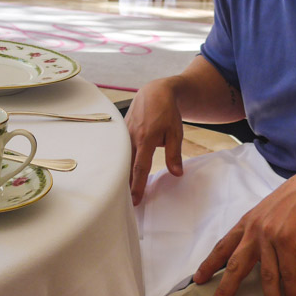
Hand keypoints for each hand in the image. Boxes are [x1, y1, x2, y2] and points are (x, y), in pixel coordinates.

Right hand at [125, 78, 184, 204]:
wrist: (155, 92)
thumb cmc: (167, 112)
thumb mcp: (176, 132)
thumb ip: (174, 154)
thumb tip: (176, 174)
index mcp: (147, 138)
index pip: (140, 167)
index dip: (138, 185)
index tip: (135, 200)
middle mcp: (132, 136)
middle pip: (126, 166)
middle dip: (125, 185)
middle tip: (124, 203)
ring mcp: (125, 133)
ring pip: (121, 158)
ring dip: (121, 174)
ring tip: (120, 192)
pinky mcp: (121, 130)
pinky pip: (119, 149)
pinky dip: (119, 161)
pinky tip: (118, 172)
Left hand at [193, 164, 295, 295]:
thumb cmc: (295, 201)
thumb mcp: (268, 212)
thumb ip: (259, 229)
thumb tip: (258, 249)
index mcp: (247, 223)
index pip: (223, 246)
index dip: (210, 264)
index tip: (197, 279)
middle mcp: (254, 230)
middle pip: (236, 265)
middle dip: (225, 290)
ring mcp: (270, 235)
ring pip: (266, 275)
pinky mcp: (289, 240)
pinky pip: (289, 272)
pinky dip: (291, 290)